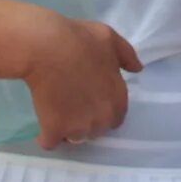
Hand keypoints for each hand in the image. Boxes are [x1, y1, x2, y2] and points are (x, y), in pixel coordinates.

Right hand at [23, 13, 144, 149]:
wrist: (46, 48)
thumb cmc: (79, 40)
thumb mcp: (110, 39)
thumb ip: (127, 56)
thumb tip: (138, 69)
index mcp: (117, 100)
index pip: (116, 117)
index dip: (104, 108)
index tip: (91, 99)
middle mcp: (102, 119)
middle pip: (97, 129)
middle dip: (88, 120)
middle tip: (73, 104)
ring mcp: (78, 128)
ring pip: (76, 137)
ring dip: (69, 130)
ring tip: (56, 113)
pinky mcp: (54, 131)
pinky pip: (50, 142)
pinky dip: (46, 137)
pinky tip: (42, 129)